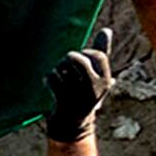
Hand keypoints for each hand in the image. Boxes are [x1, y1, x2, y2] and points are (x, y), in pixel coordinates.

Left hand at [44, 28, 114, 142]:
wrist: (73, 124)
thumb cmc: (85, 93)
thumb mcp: (97, 76)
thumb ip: (102, 52)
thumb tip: (107, 30)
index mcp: (105, 81)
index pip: (97, 55)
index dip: (86, 54)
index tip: (81, 61)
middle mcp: (94, 89)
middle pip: (78, 59)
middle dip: (68, 58)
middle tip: (65, 65)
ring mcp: (78, 96)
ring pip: (62, 68)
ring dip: (57, 69)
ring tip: (59, 76)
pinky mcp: (63, 102)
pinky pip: (52, 78)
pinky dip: (48, 78)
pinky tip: (50, 82)